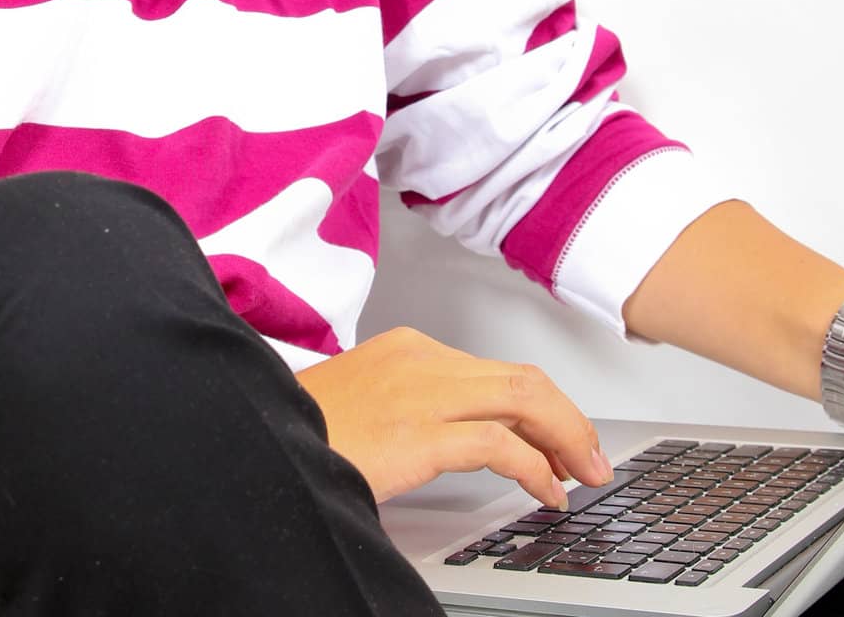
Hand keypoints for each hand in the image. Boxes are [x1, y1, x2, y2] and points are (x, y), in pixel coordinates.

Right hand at [295, 325, 613, 505]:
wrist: (252, 437)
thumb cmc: (301, 429)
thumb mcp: (365, 407)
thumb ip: (410, 409)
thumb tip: (456, 439)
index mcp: (409, 350)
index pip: (496, 371)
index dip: (542, 407)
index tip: (560, 439)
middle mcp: (421, 359)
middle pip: (521, 379)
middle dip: (568, 420)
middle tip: (592, 458)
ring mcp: (421, 392)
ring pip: (523, 400)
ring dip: (565, 439)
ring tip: (583, 475)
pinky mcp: (418, 432)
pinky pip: (500, 444)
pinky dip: (535, 469)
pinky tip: (546, 493)